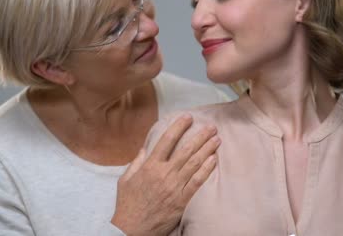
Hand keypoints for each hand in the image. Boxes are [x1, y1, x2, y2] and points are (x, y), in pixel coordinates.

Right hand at [111, 114, 219, 235]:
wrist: (132, 229)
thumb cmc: (127, 204)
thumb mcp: (125, 180)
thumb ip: (136, 162)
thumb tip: (145, 147)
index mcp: (149, 166)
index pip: (166, 140)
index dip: (178, 127)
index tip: (187, 117)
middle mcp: (164, 174)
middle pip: (186, 150)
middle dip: (200, 136)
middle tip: (211, 126)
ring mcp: (174, 187)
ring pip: (194, 163)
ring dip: (207, 149)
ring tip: (217, 139)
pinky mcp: (181, 200)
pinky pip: (197, 182)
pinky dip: (206, 170)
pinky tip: (214, 160)